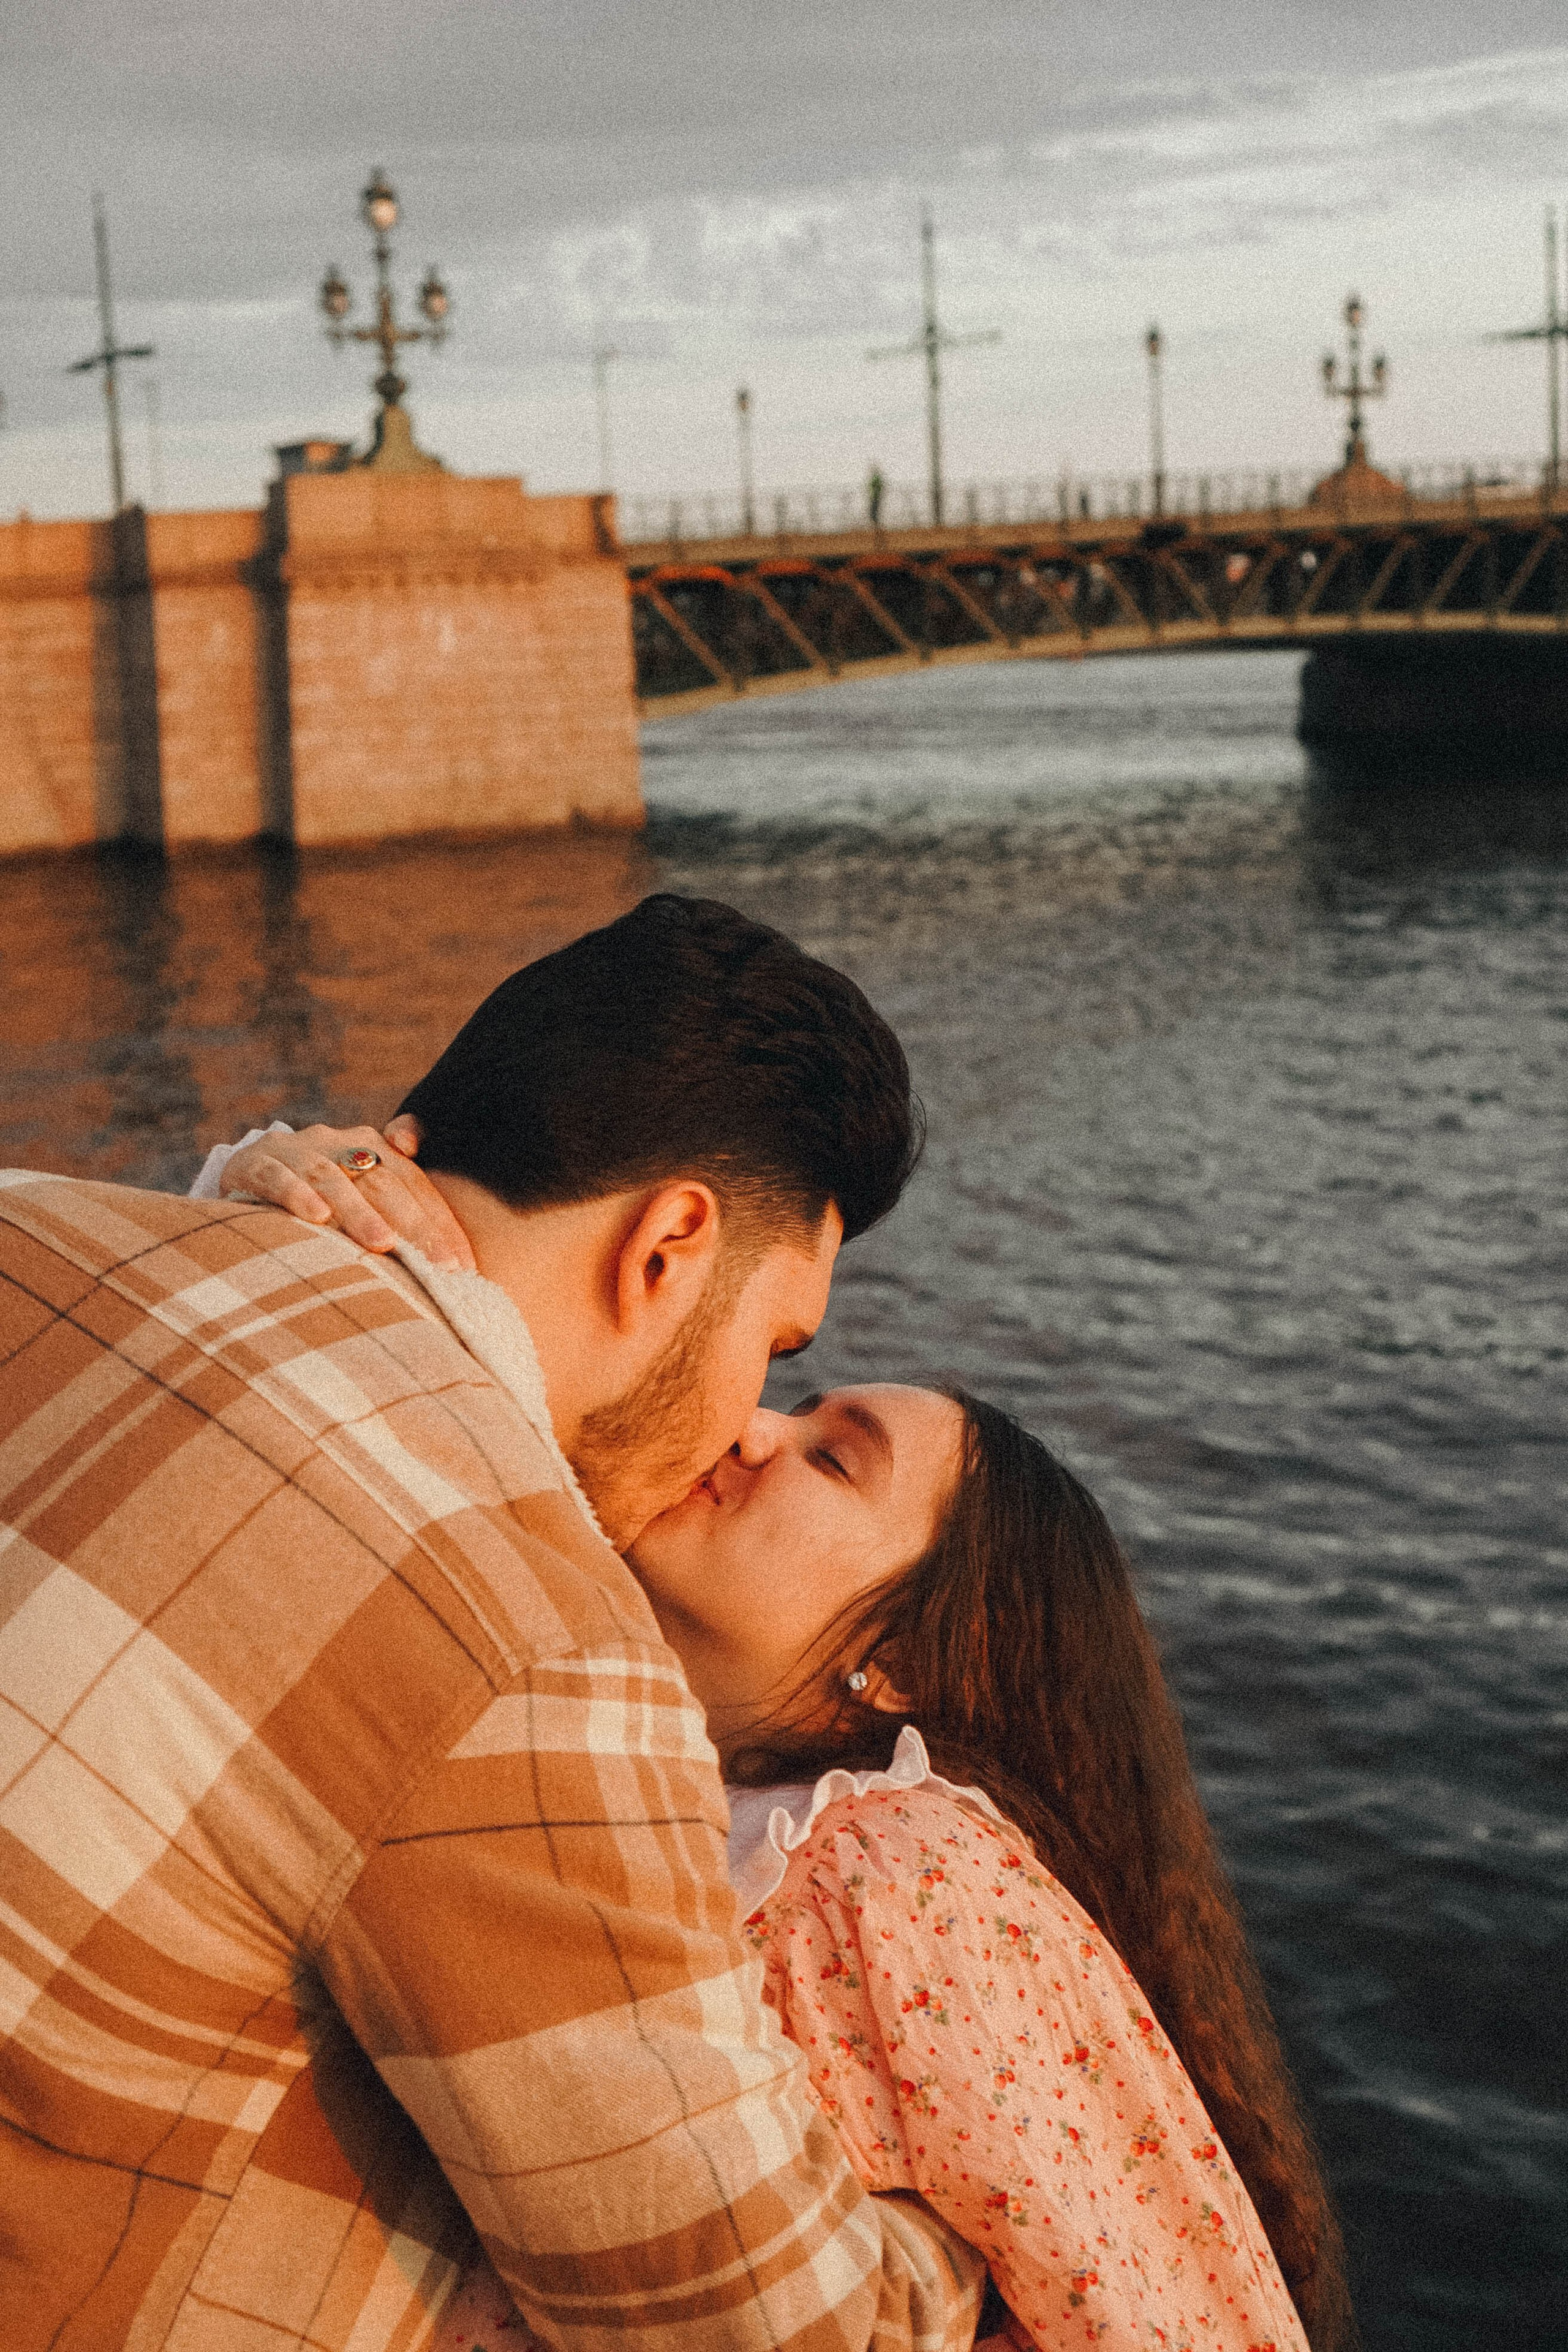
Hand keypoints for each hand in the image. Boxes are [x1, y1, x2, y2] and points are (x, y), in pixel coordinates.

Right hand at [218, 1119, 476, 1271]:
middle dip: (412, 1225)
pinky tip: (314, 1216)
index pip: (413, 1183)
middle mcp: (335, 1142)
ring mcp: (293, 1151)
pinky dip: (295, 1193)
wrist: (246, 1171)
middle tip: (436, 1265)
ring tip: (383, 1244)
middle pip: (381, 1181)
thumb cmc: (317, 1194)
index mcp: (369, 1146)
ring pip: (331, 1178)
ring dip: (358, 1212)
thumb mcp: (361, 1190)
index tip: (462, 1266)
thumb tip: (451, 1230)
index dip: (439, 1222)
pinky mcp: (252, 1163)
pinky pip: (275, 1176)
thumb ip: (404, 1195)